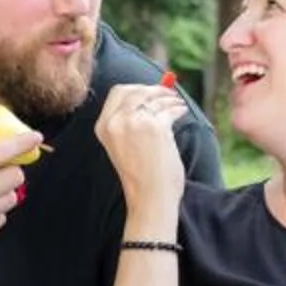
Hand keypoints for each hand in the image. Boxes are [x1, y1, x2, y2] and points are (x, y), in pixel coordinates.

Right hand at [98, 82, 187, 216]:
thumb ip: (131, 120)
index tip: (150, 92)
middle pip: (135, 89)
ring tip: (177, 104)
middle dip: (153, 89)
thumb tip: (153, 92)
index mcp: (103, 127)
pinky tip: (181, 112)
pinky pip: (169, 108)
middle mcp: (115, 122)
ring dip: (169, 98)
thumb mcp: (125, 145)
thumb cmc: (141, 176)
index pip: (118, 93)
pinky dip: (177, 108)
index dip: (136, 88)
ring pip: (155, 97)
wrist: (149, 197)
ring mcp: (134, 123)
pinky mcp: (154, 127)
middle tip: (167, 93)